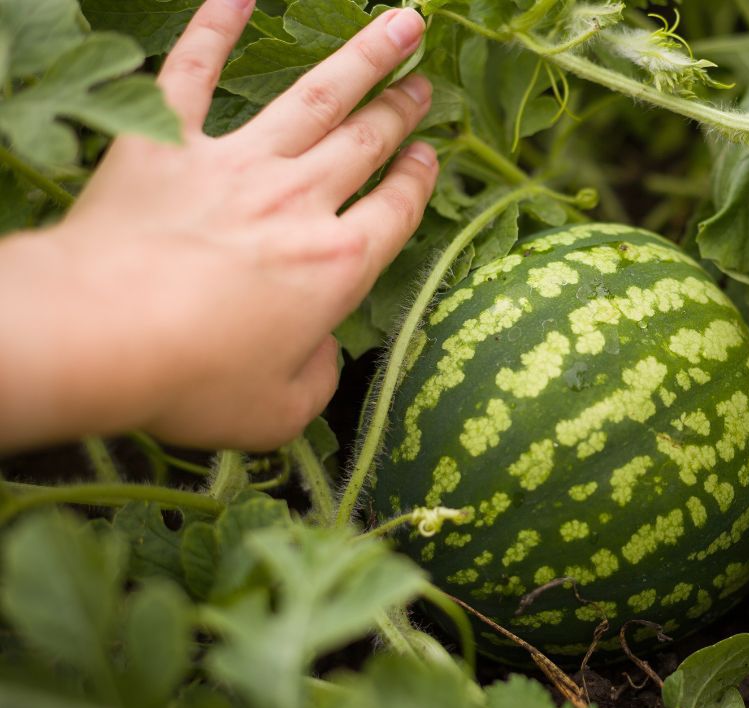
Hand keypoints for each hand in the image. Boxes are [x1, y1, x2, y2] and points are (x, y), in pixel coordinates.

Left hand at [8, 0, 436, 449]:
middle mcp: (299, 203)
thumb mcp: (279, 410)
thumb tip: (319, 350)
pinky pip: (194, 72)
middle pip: (366, 143)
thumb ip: (317, 377)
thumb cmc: (193, 381)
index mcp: (336, 266)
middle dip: (402, 108)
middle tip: (425, 82)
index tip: (429, 155)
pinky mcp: (168, 143)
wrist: (100, 334)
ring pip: (315, 98)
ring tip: (399, 22)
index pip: (395, 210)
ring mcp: (236, 165)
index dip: (418, 180)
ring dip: (362, 58)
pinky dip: (216, 26)